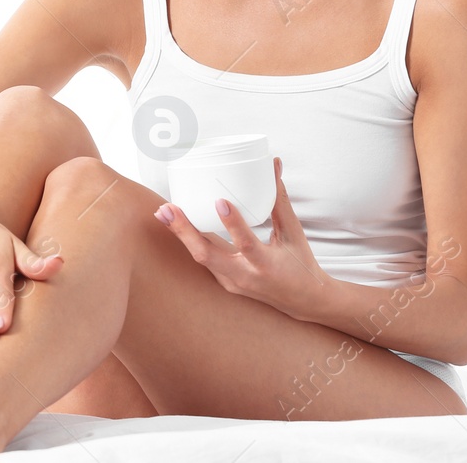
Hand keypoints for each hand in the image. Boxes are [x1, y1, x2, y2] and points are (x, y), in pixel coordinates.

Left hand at [153, 157, 329, 316]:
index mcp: (266, 265)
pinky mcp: (225, 283)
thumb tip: (273, 165)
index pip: (247, 244)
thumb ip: (279, 199)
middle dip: (184, 231)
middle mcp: (245, 277)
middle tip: (167, 208)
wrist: (303, 302)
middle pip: (207, 255)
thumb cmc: (300, 264)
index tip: (219, 201)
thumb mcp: (293, 233)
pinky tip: (177, 224)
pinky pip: (204, 260)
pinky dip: (190, 241)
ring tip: (163, 212)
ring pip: (200, 257)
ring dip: (181, 235)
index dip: (232, 224)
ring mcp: (232, 282)